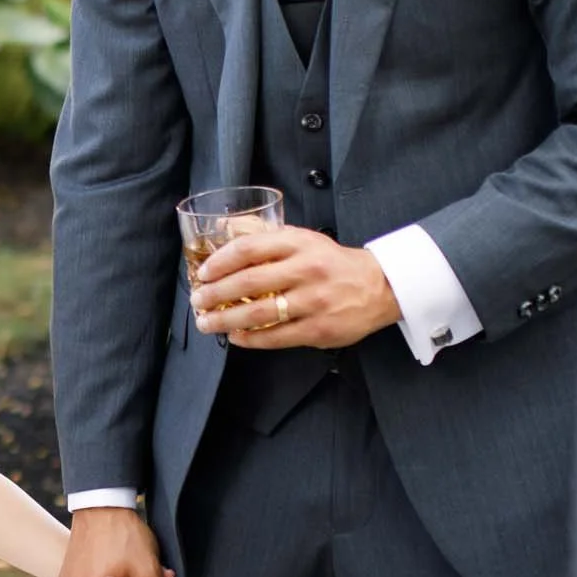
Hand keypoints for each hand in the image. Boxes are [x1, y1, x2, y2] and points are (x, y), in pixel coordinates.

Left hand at [194, 227, 400, 350]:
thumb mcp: (306, 240)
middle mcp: (306, 270)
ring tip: (207, 323)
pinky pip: (276, 336)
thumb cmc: (333, 263)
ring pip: (259, 312)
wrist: (379, 286)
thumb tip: (228, 238)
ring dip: (226, 320)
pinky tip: (236, 337)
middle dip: (215, 294)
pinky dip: (251, 338)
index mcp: (299, 244)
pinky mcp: (319, 328)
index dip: (220, 261)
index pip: (249, 248)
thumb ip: (271, 240)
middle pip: (249, 282)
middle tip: (197, 301)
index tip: (203, 273)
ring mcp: (313, 301)